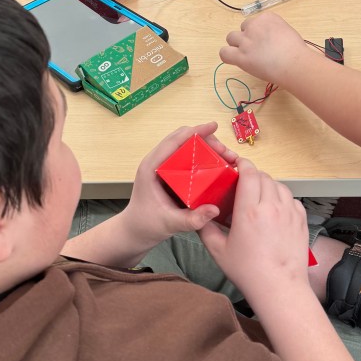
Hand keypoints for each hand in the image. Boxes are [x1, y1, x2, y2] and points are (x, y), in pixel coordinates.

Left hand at [122, 123, 237, 244]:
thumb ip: (191, 219)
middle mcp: (157, 163)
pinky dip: (204, 159)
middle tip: (227, 154)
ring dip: (208, 149)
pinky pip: (189, 160)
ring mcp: (164, 168)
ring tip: (227, 159)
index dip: (195, 131)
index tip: (214, 126)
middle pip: (184, 140)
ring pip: (187, 148)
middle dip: (207, 141)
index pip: (174, 140)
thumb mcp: (169, 224)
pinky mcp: (170, 175)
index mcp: (152, 167)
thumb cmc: (145, 226)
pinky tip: (218, 168)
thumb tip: (214, 209)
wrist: (134, 234)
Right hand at [199, 157, 308, 301]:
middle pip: (264, 176)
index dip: (242, 164)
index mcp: (249, 211)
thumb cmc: (249, 272)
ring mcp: (290, 212)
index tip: (236, 165)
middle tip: (243, 183)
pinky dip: (282, 198)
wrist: (279, 288)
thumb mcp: (219, 251)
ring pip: (279, 185)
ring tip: (258, 196)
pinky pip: (291, 199)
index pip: (249, 173)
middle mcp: (272, 207)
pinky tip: (274, 209)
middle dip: (253, 175)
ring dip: (268, 185)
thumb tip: (200, 215)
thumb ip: (206, 229)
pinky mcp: (301, 220)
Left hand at [220, 12, 307, 83]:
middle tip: (257, 49)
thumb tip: (272, 41)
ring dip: (236, 45)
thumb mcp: (287, 31)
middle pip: (243, 28)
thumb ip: (275, 32)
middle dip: (247, 37)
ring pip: (231, 38)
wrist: (294, 63)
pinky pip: (224, 53)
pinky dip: (227, 55)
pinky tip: (234, 59)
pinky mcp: (241, 56)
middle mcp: (254, 26)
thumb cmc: (297, 51)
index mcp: (267, 17)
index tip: (266, 42)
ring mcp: (246, 40)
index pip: (256, 21)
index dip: (259, 33)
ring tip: (246, 55)